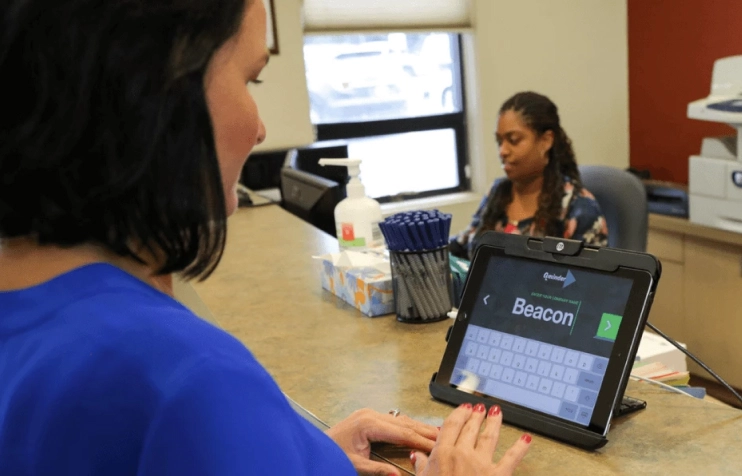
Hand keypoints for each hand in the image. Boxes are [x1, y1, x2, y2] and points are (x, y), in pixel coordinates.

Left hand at [326, 408, 437, 475]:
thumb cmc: (330, 455)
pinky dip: (409, 426)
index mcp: (367, 424)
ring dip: (420, 428)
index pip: (402, 433)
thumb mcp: (354, 466)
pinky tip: (419, 430)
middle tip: (445, 438)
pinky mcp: (368, 417)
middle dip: (425, 432)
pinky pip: (395, 421)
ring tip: (439, 434)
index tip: (437, 447)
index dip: (421, 440)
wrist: (315, 448)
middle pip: (405, 423)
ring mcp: (369, 414)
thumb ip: (377, 470)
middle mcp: (370, 414)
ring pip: (402, 420)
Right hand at [412, 403, 530, 475]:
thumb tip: (418, 456)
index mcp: (443, 454)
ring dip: (494, 422)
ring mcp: (481, 464)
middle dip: (476, 415)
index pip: (451, 426)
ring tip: (497, 412)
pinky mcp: (498, 475)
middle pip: (470, 428)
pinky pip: (512, 458)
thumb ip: (421, 466)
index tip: (463, 408)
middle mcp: (462, 454)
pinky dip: (520, 448)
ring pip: (489, 436)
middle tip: (480, 407)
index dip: (459, 413)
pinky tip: (526, 439)